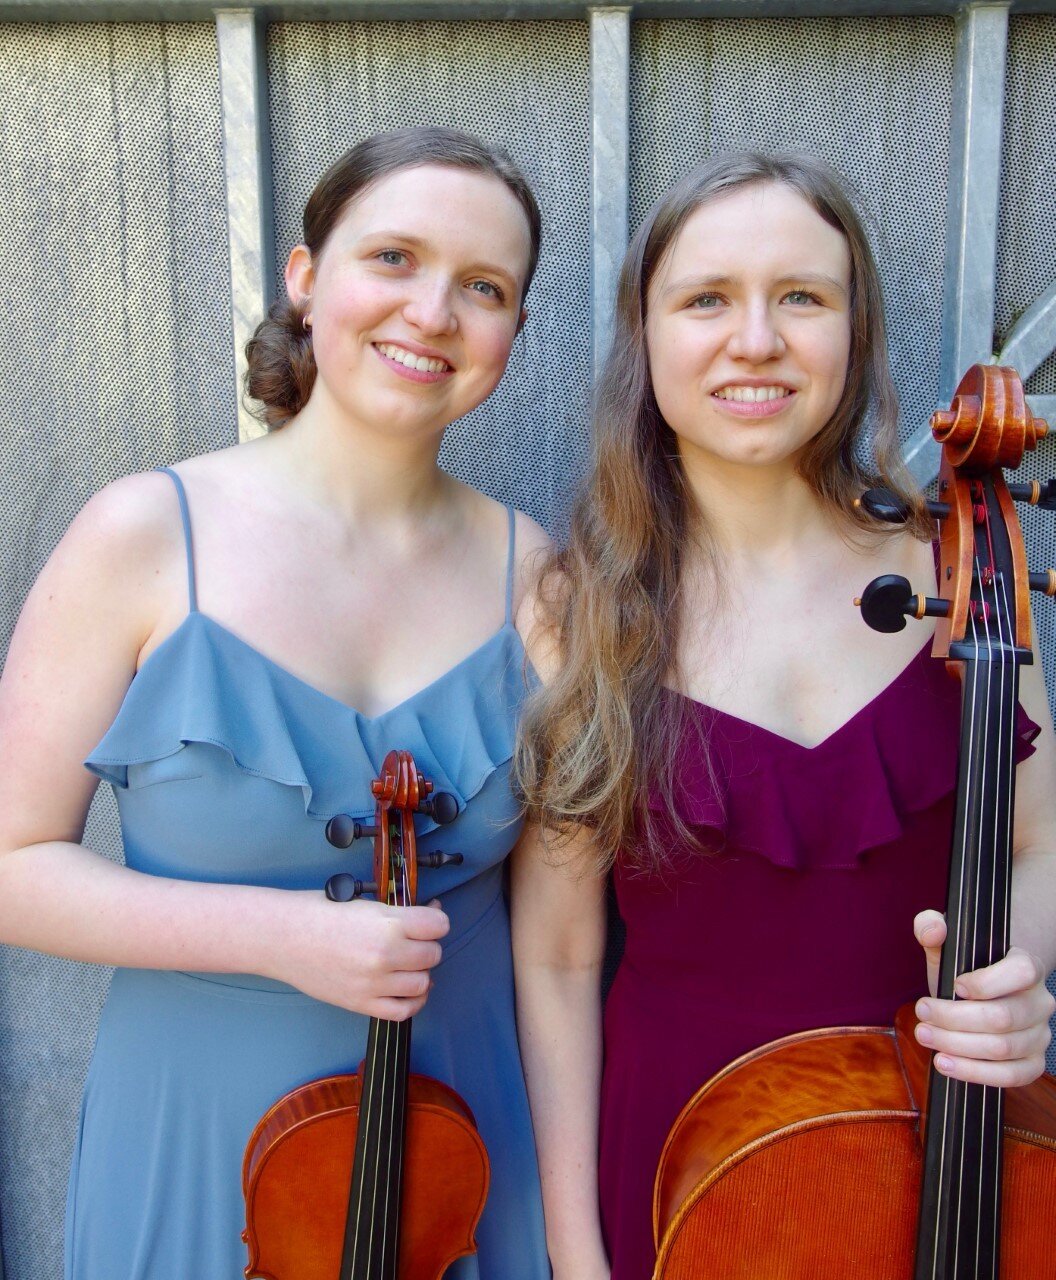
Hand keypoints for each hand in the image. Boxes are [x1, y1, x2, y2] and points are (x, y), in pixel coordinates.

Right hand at [266, 891, 449, 1018]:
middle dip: (427, 944)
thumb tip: (431, 915)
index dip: (436, 919)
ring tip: (407, 962)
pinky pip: (404, 1011)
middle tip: (413, 939)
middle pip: (433, 954)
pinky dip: (413, 1001)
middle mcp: (385, 956)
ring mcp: (374, 984)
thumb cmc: (319, 913)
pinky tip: (407, 988)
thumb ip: (400, 913)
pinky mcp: (362, 1004)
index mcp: (388, 925)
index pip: (438, 925)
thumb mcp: (365, 903)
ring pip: (423, 983)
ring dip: (420, 972)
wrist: (283, 937)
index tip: (428, 919)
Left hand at [913, 909, 1054, 1085]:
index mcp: (1028, 966)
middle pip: (1002, 1017)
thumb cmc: (964, 969)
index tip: (953, 986)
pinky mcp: (1032, 1062)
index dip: (986, 982)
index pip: (1021, 972)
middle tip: (922, 1012)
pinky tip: (944, 1063)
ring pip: (1002, 1049)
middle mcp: (1040, 1001)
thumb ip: (932, 927)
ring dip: (956, 1045)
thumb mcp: (947, 945)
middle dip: (954, 1018)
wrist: (984, 996)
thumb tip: (933, 929)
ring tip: (925, 1035)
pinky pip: (1010, 1076)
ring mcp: (1039, 1035)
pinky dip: (974, 1073)